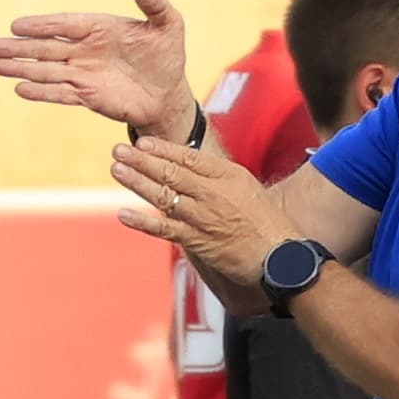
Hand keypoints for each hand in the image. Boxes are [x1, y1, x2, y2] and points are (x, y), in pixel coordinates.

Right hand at [0, 0, 197, 141]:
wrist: (168, 94)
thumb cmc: (167, 56)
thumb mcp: (170, 26)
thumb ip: (156, 6)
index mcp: (99, 28)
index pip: (64, 25)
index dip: (41, 25)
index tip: (16, 26)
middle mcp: (85, 50)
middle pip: (46, 48)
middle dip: (18, 48)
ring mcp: (84, 74)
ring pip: (46, 71)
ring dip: (20, 69)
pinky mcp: (88, 96)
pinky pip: (61, 93)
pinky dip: (42, 92)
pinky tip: (19, 88)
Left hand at [112, 133, 289, 283]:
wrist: (281, 256)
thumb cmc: (266, 222)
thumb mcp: (246, 188)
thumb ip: (219, 177)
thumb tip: (191, 169)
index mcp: (226, 175)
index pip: (188, 157)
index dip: (162, 149)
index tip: (142, 142)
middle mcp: (213, 193)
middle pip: (171, 172)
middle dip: (142, 160)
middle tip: (118, 150)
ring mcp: (203, 216)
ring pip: (164, 195)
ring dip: (137, 182)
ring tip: (117, 170)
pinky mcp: (198, 240)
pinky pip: (165, 228)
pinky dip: (143, 222)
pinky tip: (124, 213)